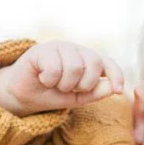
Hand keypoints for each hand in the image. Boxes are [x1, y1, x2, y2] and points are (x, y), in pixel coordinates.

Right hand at [0, 41, 124, 115]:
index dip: (116, 75)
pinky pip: (55, 68)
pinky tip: (42, 78)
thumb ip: (95, 93)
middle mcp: (76, 50)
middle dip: (83, 84)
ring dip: (64, 84)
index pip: (107, 63)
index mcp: (87, 60)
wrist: (24, 94)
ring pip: (74, 67)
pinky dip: (49, 80)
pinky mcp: (42, 48)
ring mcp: (59, 46)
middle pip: (93, 63)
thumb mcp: (77, 98)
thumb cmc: (52, 94)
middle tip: (68, 88)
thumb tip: (112, 87)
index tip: (118, 91)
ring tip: (54, 83)